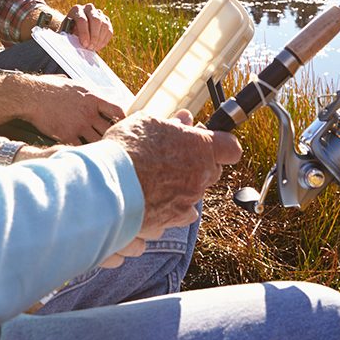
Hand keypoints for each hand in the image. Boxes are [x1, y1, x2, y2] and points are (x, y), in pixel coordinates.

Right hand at [24, 75, 124, 143]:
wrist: (32, 96)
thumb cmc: (51, 88)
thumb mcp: (75, 85)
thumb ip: (89, 93)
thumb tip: (97, 95)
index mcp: (92, 98)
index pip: (118, 110)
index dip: (124, 119)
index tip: (124, 125)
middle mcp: (88, 112)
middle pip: (110, 128)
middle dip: (113, 136)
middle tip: (116, 142)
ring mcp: (78, 125)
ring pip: (98, 141)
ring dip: (101, 146)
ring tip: (104, 152)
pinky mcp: (67, 135)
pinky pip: (81, 147)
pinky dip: (85, 151)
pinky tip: (86, 153)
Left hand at [63, 3, 112, 51]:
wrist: (74, 29)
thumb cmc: (68, 32)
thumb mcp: (66, 33)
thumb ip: (70, 36)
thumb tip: (75, 45)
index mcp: (76, 9)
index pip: (82, 19)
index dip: (84, 33)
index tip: (84, 44)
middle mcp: (88, 8)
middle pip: (96, 20)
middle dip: (94, 36)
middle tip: (90, 47)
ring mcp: (99, 13)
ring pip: (104, 25)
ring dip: (100, 39)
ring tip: (93, 48)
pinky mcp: (106, 20)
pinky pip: (109, 30)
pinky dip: (105, 40)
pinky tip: (98, 46)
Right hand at [103, 109, 241, 235]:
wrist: (109, 188)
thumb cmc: (127, 150)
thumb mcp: (147, 123)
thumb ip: (170, 124)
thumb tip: (183, 120)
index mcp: (200, 148)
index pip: (231, 147)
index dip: (222, 144)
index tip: (210, 141)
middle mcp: (201, 176)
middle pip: (213, 169)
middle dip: (197, 161)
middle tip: (174, 154)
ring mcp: (189, 200)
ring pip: (195, 190)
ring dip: (182, 183)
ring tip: (156, 176)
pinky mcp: (174, 220)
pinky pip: (182, 212)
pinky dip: (173, 206)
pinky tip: (155, 197)